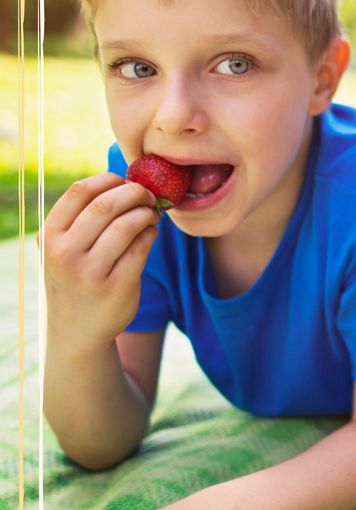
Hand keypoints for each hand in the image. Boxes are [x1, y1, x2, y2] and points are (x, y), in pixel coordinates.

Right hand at [42, 173, 160, 353]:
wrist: (77, 330)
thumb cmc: (76, 276)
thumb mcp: (63, 247)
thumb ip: (82, 218)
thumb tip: (126, 181)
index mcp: (50, 236)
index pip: (80, 191)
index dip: (109, 179)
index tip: (126, 181)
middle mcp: (65, 253)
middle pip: (106, 204)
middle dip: (135, 193)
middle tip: (149, 196)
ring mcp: (90, 271)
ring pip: (127, 224)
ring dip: (146, 213)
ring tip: (151, 215)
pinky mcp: (117, 286)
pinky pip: (142, 246)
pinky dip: (151, 233)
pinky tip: (150, 233)